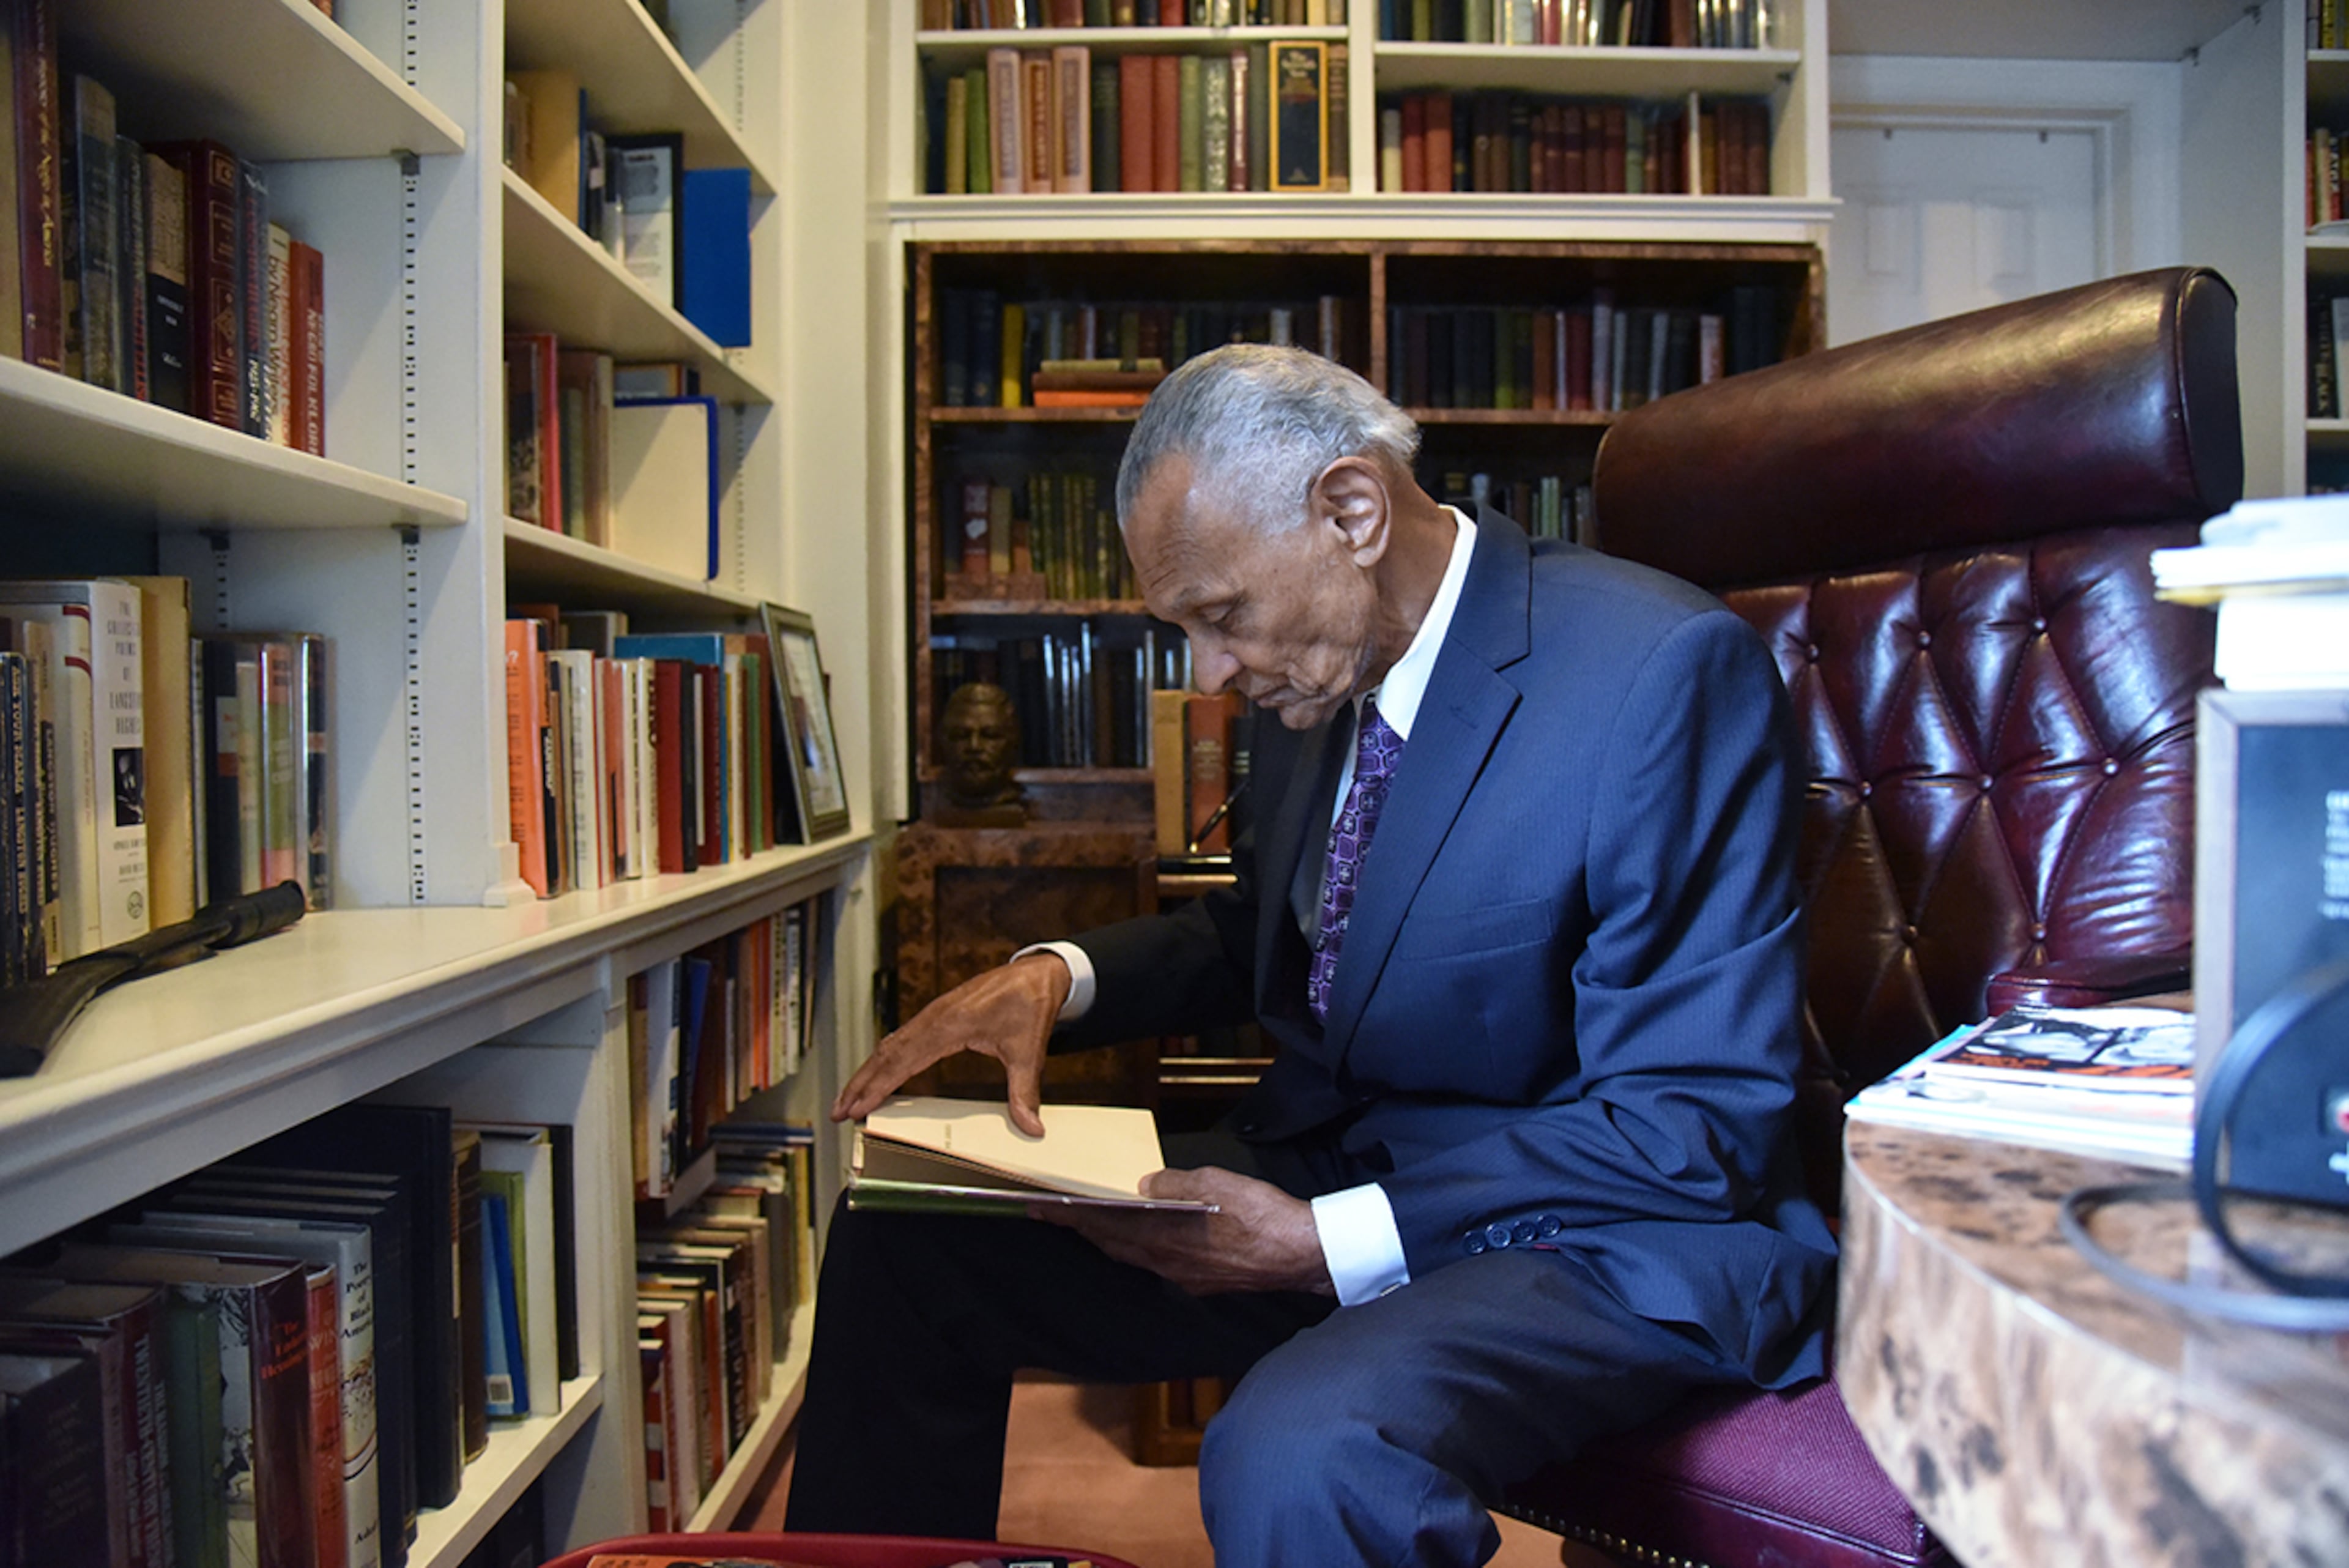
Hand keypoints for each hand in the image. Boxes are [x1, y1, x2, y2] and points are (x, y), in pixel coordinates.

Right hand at [832, 953, 1071, 1134]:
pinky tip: (877, 1074)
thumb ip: (1024, 1091)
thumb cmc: (1029, 1003)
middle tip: (839, 1111)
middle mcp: (934, 1018)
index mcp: (950, 1025)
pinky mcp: (937, 1016)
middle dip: (860, 1084)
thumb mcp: (1029, 1051)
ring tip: (849, 1099)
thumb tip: (1029, 1126)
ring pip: (890, 1045)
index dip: (878, 1087)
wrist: (1036, 973)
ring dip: (867, 1072)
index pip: (903, 1061)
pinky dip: (884, 1059)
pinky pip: (902, 1039)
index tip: (859, 1108)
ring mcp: (933, 1015)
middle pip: (886, 1054)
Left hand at [1038, 1167, 1335, 1296]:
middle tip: (1053, 1213)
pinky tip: (1144, 1237)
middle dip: (1080, 1228)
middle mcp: (1165, 1262)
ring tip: (1089, 1222)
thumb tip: (1145, 1187)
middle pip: (1110, 1245)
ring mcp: (1182, 1276)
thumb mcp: (1213, 1182)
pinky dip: (1139, 1248)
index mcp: (1162, 1236)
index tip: (1037, 1208)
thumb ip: (1173, 1184)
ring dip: (1107, 1239)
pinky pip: (1157, 1263)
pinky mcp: (1200, 1282)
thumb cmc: (1261, 1215)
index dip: (1067, 1216)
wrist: (1301, 1255)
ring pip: (1132, 1256)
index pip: (1101, 1224)